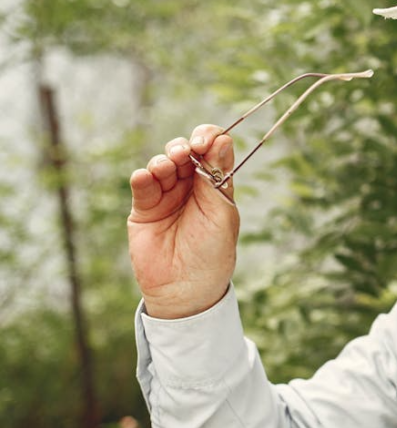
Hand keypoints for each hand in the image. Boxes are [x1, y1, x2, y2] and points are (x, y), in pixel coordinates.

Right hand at [127, 125, 240, 318]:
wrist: (187, 290)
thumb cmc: (212, 253)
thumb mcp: (222, 213)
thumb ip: (218, 177)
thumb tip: (222, 138)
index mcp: (216, 184)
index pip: (212, 148)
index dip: (208, 137)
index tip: (206, 141)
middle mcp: (191, 186)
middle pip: (184, 151)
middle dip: (183, 146)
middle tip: (185, 152)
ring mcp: (166, 195)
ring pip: (162, 164)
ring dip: (163, 159)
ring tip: (166, 167)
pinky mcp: (144, 209)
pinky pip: (142, 185)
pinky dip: (143, 176)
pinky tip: (146, 177)